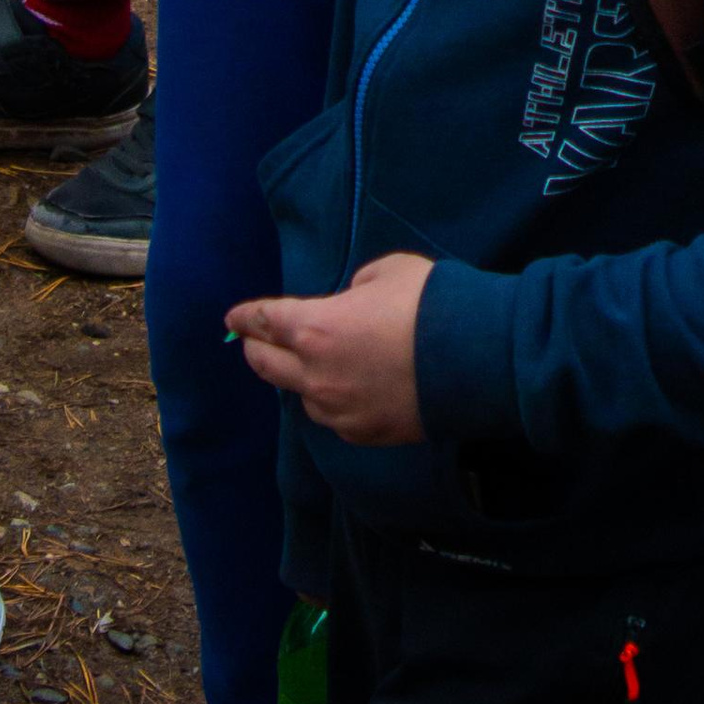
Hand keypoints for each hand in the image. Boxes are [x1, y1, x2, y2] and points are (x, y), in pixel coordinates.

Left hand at [228, 255, 432, 443]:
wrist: (469, 358)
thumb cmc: (428, 303)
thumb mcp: (389, 271)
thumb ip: (357, 286)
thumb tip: (352, 303)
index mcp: (316, 328)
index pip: (265, 321)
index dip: (246, 316)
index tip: (234, 317)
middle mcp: (315, 375)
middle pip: (266, 365)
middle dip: (255, 348)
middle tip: (255, 339)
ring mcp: (336, 410)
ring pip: (300, 394)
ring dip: (298, 376)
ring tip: (314, 364)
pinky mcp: (359, 433)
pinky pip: (332, 414)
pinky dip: (331, 398)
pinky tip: (349, 386)